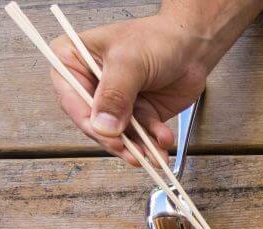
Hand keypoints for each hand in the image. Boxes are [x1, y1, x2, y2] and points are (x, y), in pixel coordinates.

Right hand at [49, 13, 209, 165]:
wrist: (191, 46)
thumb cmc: (157, 39)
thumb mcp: (130, 63)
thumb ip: (115, 95)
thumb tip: (104, 126)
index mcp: (74, 60)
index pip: (71, 98)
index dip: (89, 121)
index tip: (109, 137)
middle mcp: (91, 84)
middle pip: (94, 122)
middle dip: (116, 140)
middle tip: (133, 153)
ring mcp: (115, 101)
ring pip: (120, 133)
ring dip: (138, 147)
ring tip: (152, 156)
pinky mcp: (137, 113)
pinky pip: (141, 134)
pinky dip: (153, 142)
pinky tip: (163, 141)